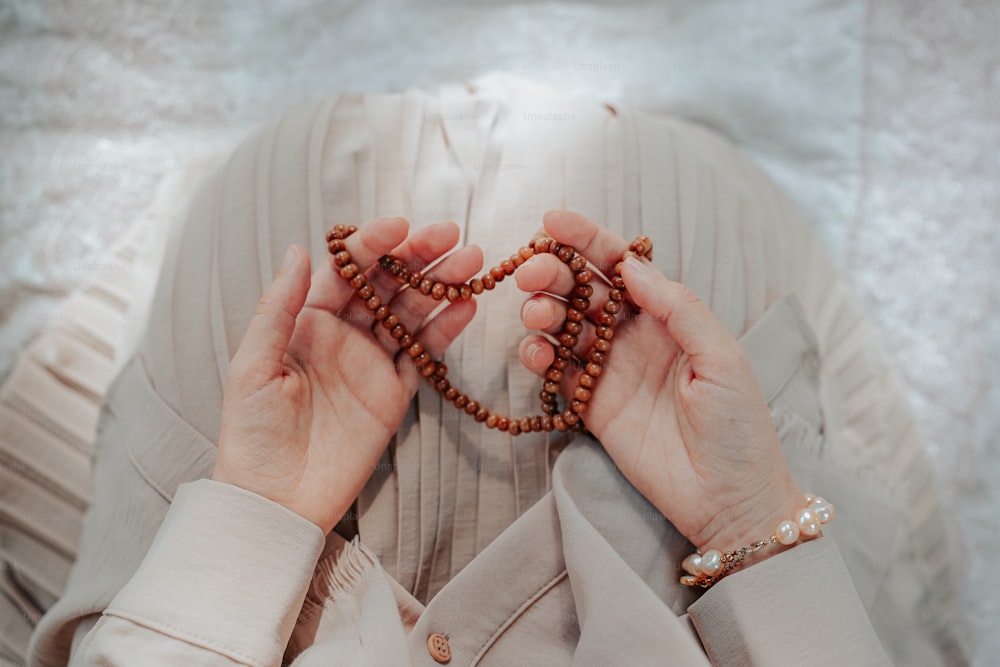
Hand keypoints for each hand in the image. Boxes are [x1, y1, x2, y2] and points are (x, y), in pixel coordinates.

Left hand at [213, 218, 482, 533]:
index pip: (346, 270)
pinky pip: (424, 355)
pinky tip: (467, 306)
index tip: (401, 226)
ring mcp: (372, 363)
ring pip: (412, 313)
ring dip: (441, 285)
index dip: (373, 245)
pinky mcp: (394, 394)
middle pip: (387, 284)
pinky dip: (446, 330)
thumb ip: (278, 308)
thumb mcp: (253, 366)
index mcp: (307, 321)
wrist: (275, 502)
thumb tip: (299, 249)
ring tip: (472, 262)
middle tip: (453, 236)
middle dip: (419, 257)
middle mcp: (344, 335)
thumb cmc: (252, 434)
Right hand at [516, 211, 803, 550]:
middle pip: (583, 291)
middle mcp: (634, 337)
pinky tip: (535, 353)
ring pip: (564, 328)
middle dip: (554, 273)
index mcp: (668, 315)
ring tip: (536, 315)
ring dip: (543, 312)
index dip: (587, 239)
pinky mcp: (592, 408)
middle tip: (532, 273)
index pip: (621, 266)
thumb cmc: (740, 425)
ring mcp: (610, 371)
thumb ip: (678, 308)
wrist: (731, 500)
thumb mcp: (721, 357)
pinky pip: (556, 374)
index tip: (552, 221)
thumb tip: (632, 267)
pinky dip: (539, 358)